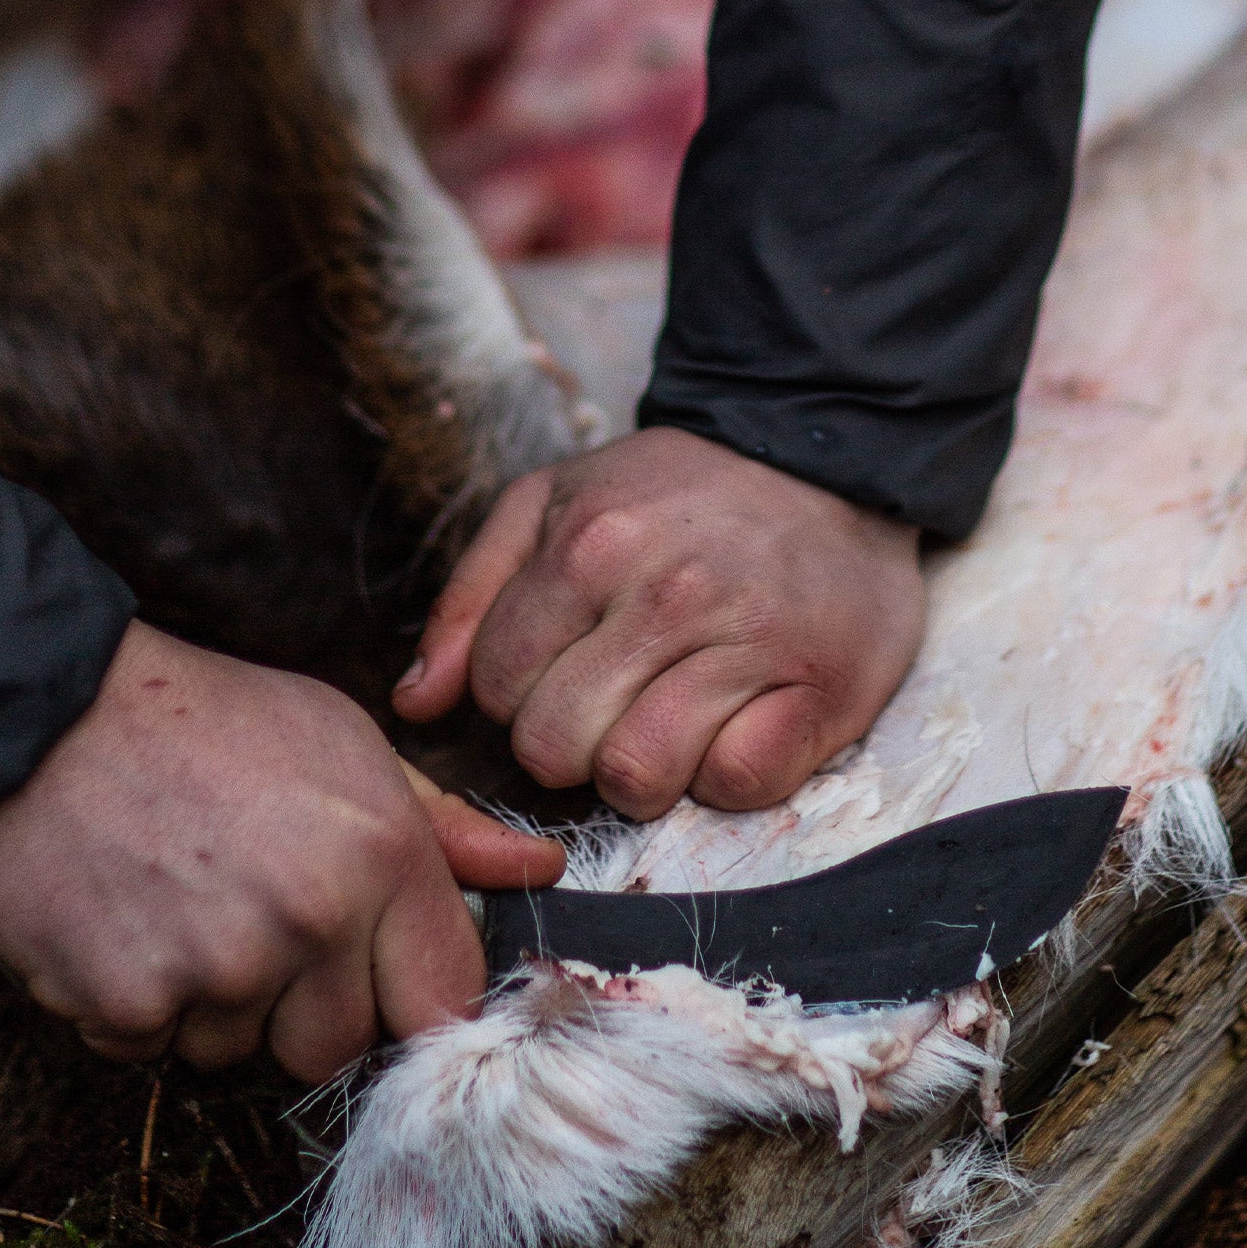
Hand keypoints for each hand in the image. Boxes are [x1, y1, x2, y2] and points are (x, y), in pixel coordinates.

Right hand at [0, 621, 563, 1080]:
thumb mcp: (349, 747)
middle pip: (340, 1047)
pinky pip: (151, 1049)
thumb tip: (539, 874)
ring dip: (216, 1007)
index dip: (410, 996)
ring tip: (183, 909)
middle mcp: (309, 923)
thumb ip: (448, 830)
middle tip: (259, 927)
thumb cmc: (211, 723)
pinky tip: (126, 925)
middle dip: (306, 1007)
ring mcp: (213, 970)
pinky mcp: (121, 1002)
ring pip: (240, 1053)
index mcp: (381, 859)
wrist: (45, 710)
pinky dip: (136, 1007)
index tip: (380, 980)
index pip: (444, 1001)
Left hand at [393, 427, 923, 819]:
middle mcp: (667, 596)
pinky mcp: (821, 692)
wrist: (830, 463)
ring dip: (644, 771)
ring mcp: (748, 645)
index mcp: (589, 546)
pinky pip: (736, 784)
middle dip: (571, 743)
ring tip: (671, 721)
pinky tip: (734, 728)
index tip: (565, 669)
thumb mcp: (553, 504)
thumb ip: (472, 598)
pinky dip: (727, 774)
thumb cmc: (681, 496)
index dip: (519, 695)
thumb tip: (416, 704)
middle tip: (616, 704)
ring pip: (637, 778)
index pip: (497, 689)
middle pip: (555, 748)